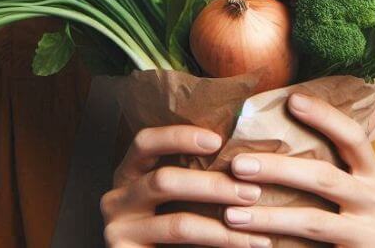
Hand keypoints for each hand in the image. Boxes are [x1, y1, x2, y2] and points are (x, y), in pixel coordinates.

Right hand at [101, 125, 270, 246]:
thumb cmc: (178, 228)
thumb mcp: (182, 195)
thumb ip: (196, 173)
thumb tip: (244, 151)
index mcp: (130, 173)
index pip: (145, 142)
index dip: (179, 137)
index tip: (217, 140)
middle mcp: (117, 198)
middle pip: (164, 181)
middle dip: (214, 185)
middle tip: (252, 193)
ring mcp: (118, 229)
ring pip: (178, 223)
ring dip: (223, 227)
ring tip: (256, 229)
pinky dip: (218, 246)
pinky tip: (245, 245)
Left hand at [223, 93, 374, 247]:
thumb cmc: (347, 221)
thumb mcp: (346, 188)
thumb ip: (321, 164)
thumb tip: (271, 129)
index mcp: (374, 173)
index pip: (353, 136)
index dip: (325, 116)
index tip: (292, 100)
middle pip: (324, 177)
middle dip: (277, 169)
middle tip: (238, 165)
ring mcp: (372, 231)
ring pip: (312, 219)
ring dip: (268, 215)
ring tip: (231, 213)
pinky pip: (311, 247)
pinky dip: (277, 242)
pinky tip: (249, 241)